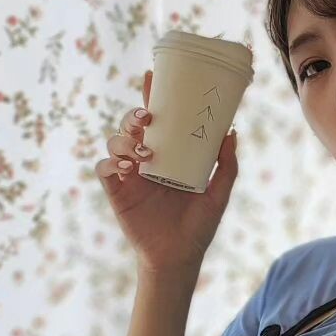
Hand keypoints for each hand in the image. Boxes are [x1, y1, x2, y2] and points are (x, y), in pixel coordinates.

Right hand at [94, 67, 239, 285]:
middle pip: (130, 126)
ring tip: (144, 152)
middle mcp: (145, 162)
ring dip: (124, 139)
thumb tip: (231, 132)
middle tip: (148, 118)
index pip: (157, 121)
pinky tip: (127, 166)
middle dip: (134, 115)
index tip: (152, 78)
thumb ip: (226, 166)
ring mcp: (129, 176)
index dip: (151, 97)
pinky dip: (111, 163)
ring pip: (114, 142)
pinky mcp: (117, 193)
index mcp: (168, 156)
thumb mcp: (218, 194)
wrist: (180, 258)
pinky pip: (104, 169)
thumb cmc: (198, 227)